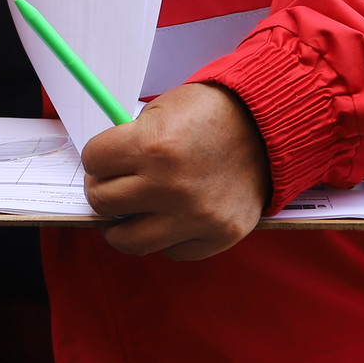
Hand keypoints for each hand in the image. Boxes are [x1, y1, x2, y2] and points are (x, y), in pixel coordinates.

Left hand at [81, 83, 271, 261]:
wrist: (269, 126)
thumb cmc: (212, 114)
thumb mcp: (161, 111)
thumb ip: (129, 142)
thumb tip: (100, 172)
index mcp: (152, 146)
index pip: (93, 162)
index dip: (97, 159)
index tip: (105, 161)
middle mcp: (171, 186)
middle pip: (103, 203)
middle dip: (104, 190)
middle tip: (114, 186)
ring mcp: (196, 216)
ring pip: (129, 241)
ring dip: (123, 226)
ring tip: (129, 214)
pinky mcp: (219, 235)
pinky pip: (173, 252)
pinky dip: (167, 238)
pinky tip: (171, 219)